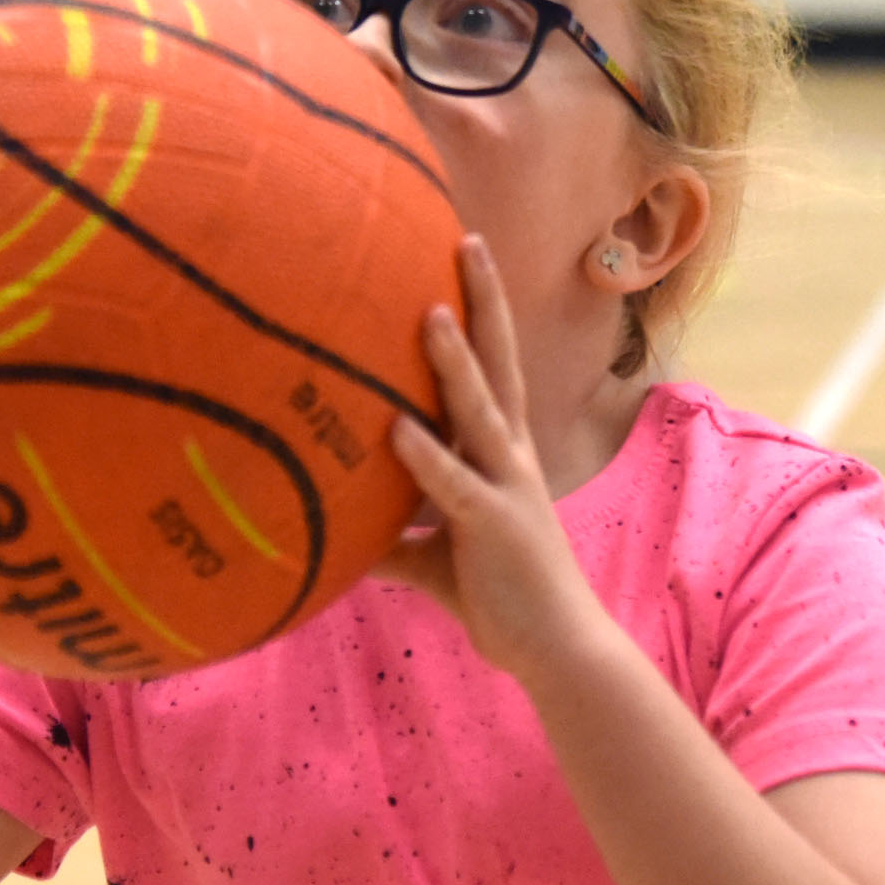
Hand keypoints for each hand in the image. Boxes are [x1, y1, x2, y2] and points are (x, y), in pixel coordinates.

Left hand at [376, 236, 612, 682]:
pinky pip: (454, 485)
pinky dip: (425, 455)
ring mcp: (506, 487)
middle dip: (483, 300)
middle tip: (467, 237)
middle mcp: (509, 457)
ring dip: (454, 360)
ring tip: (429, 308)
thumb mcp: (432, 559)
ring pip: (480, 409)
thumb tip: (328, 536)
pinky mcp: (494, 526)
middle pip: (497, 362)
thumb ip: (389, 539)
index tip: (462, 255)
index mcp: (500, 454)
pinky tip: (396, 427)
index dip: (480, 312)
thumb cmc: (499, 598)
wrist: (556, 647)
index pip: (490, 368)